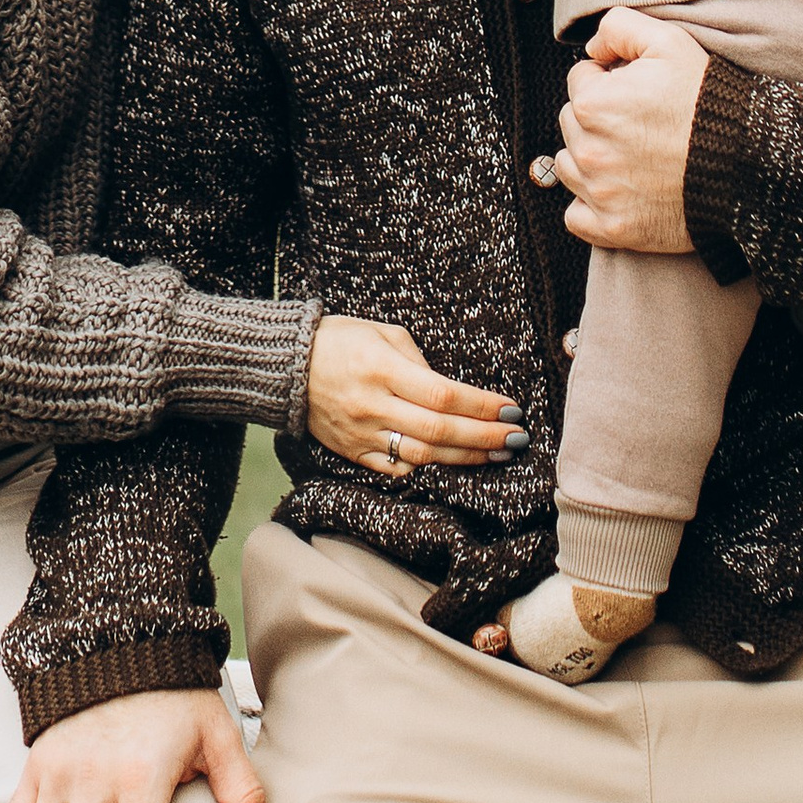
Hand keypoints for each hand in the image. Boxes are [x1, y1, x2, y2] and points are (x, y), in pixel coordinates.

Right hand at [305, 313, 524, 471]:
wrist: (285, 366)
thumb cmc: (339, 340)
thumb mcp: (382, 332)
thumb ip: (418, 360)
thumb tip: (452, 392)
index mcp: (380, 368)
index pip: (442, 394)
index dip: (480, 405)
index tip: (510, 409)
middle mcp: (372, 405)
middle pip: (438, 430)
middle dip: (483, 437)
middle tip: (516, 439)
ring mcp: (361, 434)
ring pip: (422, 456)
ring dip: (465, 458)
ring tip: (497, 455)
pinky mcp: (353, 453)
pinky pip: (396, 470)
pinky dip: (428, 471)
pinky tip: (454, 466)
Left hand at [556, 9, 704, 253]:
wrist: (748, 163)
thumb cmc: (707, 102)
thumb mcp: (668, 42)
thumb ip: (618, 27)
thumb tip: (593, 49)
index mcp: (594, 104)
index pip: (580, 80)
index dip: (610, 79)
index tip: (637, 91)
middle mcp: (589, 151)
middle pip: (571, 122)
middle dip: (598, 117)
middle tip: (640, 121)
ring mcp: (600, 193)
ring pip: (569, 166)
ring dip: (590, 157)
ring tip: (632, 153)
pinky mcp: (614, 227)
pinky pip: (576, 216)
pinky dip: (590, 204)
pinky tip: (619, 189)